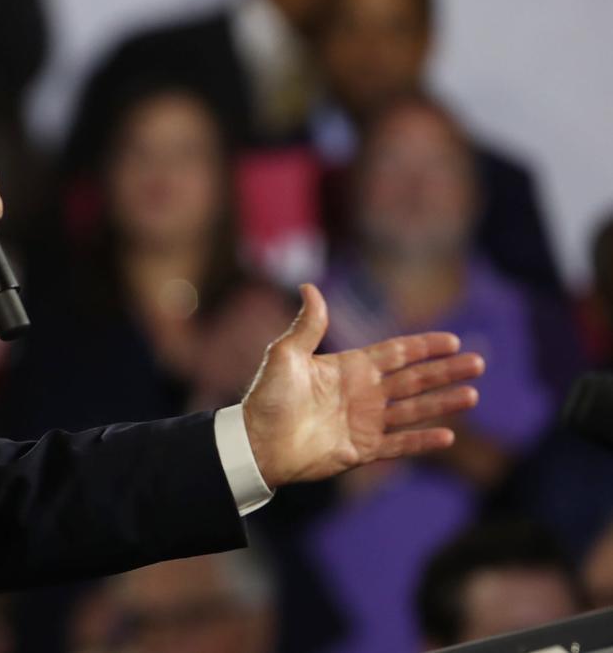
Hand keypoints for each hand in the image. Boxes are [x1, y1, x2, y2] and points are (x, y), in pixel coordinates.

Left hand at [242, 284, 484, 488]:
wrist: (257, 441)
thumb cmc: (268, 397)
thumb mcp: (286, 354)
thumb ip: (307, 324)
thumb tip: (309, 285)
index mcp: (348, 368)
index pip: (395, 353)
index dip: (423, 347)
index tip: (452, 340)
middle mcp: (362, 393)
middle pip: (413, 379)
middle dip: (445, 371)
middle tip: (479, 363)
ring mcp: (364, 422)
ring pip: (413, 410)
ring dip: (443, 403)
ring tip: (473, 395)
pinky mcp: (362, 450)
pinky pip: (399, 444)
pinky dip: (422, 441)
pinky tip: (447, 435)